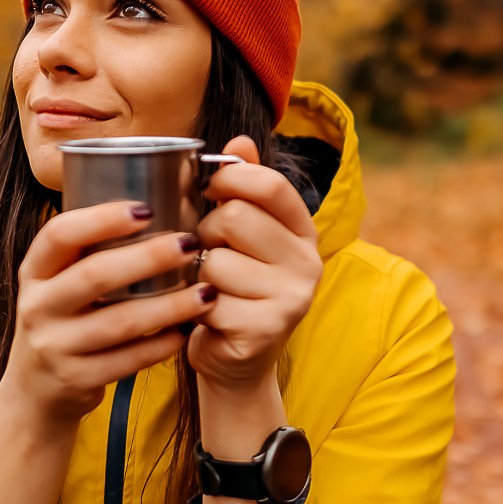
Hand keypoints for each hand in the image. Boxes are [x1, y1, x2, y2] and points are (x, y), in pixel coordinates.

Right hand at [2, 200, 218, 421]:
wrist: (36, 389)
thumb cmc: (64, 318)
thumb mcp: (58, 282)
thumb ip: (89, 251)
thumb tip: (152, 202)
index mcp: (34, 271)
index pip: (60, 234)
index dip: (102, 218)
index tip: (146, 208)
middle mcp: (37, 306)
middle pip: (94, 276)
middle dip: (148, 257)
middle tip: (190, 243)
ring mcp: (54, 346)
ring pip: (119, 323)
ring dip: (168, 306)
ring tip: (205, 292)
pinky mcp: (76, 380)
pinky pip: (127, 361)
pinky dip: (160, 345)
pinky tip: (186, 331)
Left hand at [187, 136, 321, 391]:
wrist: (235, 363)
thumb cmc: (232, 290)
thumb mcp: (240, 236)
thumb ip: (241, 187)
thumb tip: (239, 140)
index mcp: (304, 232)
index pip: (271, 185)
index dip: (229, 178)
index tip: (208, 188)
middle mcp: (308, 263)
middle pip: (235, 218)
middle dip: (206, 234)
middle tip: (207, 254)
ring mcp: (291, 298)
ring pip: (216, 261)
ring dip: (197, 274)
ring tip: (207, 289)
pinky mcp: (265, 329)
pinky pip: (208, 300)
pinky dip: (194, 308)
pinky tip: (207, 317)